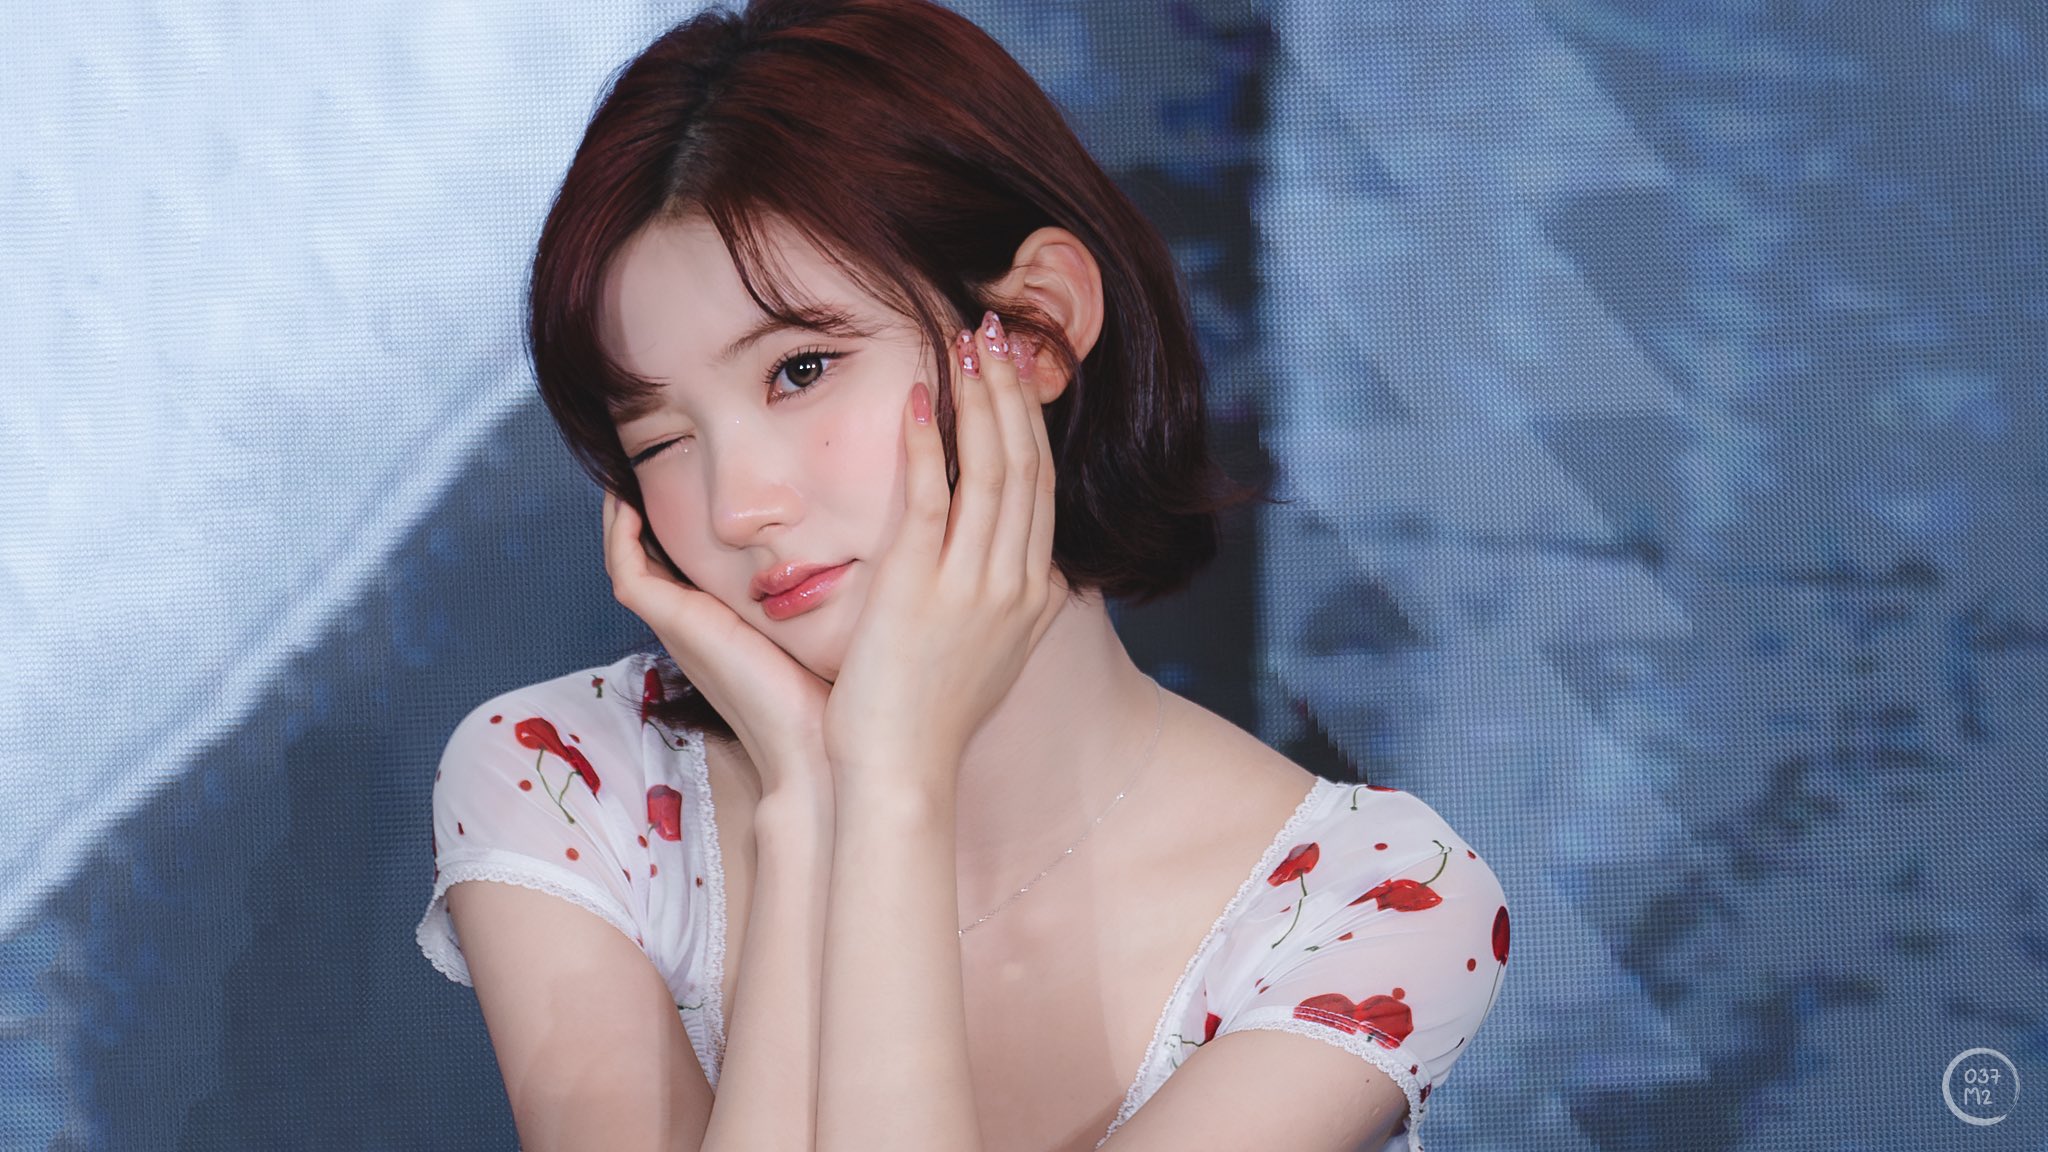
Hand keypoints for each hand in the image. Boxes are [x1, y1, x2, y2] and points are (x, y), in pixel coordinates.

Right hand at [603, 489, 831, 797]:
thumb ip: (830, 599)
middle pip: (650, 561)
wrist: (819, 752)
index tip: (697, 481)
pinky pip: (627, 571)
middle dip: (646, 514)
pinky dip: (620, 535)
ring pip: (629, 562)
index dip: (681, 528)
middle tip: (652, 461)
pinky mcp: (675, 625)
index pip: (686, 570)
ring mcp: (680, 627)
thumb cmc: (835, 702)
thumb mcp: (829, 633)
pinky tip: (632, 500)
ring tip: (630, 469)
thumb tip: (869, 554)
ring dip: (625, 516)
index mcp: (725, 630)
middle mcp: (695, 628)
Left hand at [822, 310, 1065, 788]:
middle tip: (1001, 332)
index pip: (1041, 490)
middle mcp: (1014, 583)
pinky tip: (920, 399)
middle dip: (1015, 393)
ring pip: (992, 470)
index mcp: (1032, 597)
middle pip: (1027, 466)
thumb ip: (1009, 607)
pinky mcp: (922, 587)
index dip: (1032, 424)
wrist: (902, 773)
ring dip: (982, 400)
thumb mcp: (992, 658)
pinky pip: (932, 498)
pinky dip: (930, 443)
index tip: (1019, 373)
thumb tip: (1029, 574)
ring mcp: (972, 584)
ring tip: (970, 343)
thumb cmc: (931, 721)